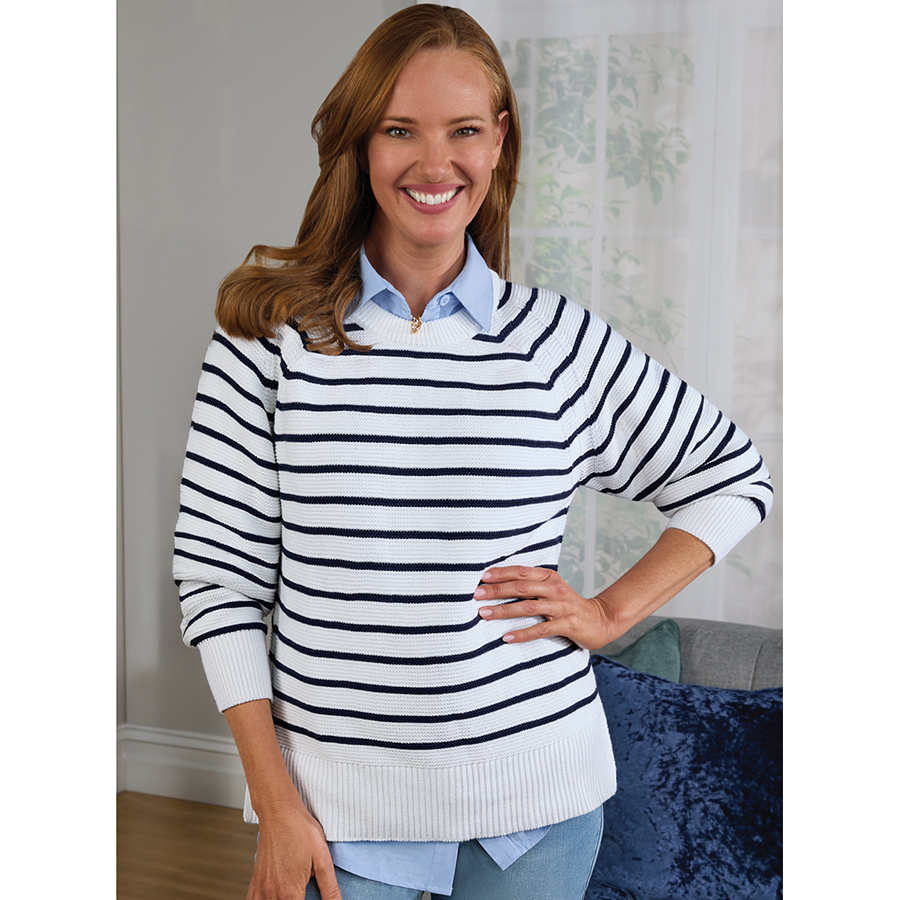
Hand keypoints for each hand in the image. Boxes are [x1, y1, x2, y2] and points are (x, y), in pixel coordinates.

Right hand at [248, 797, 341, 899]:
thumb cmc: (300, 830)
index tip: (312, 899)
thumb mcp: (322, 859)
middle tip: (303, 895)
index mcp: (290, 892)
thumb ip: (329, 888)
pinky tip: (272, 898)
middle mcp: (272, 894)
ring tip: (291, 896)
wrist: (279, 811)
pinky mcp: (255, 879)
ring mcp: (261, 887)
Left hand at [475, 566, 612, 649]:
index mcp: (549, 577)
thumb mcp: (551, 589)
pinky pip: (541, 629)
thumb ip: (530, 585)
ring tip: (484, 614)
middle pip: (521, 587)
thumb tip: (498, 585)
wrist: (601, 619)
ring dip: (504, 610)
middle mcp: (554, 589)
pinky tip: (507, 637)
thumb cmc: (568, 605)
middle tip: (476, 595)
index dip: (500, 573)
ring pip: (528, 607)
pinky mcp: (568, 625)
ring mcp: (562, 607)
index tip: (481, 577)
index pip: (521, 572)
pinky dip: (523, 633)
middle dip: (497, 590)